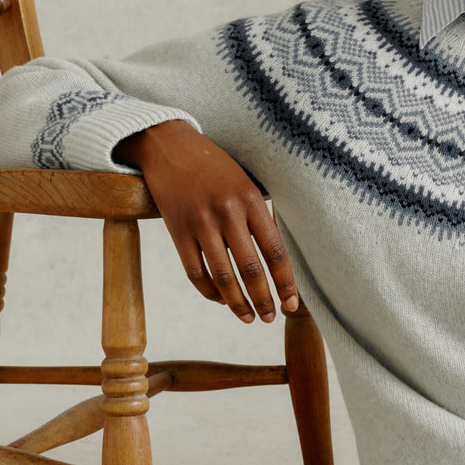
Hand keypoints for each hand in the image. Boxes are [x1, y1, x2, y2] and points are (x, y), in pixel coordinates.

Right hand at [115, 120, 297, 322]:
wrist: (169, 146)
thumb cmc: (216, 167)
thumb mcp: (246, 183)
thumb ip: (260, 218)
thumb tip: (276, 262)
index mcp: (251, 200)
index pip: (275, 251)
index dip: (286, 282)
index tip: (294, 304)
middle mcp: (227, 212)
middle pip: (251, 269)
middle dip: (264, 300)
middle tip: (271, 318)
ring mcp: (199, 223)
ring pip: (223, 276)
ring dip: (238, 303)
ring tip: (249, 318)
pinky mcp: (176, 230)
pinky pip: (195, 272)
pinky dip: (210, 291)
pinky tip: (222, 300)